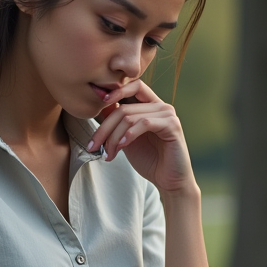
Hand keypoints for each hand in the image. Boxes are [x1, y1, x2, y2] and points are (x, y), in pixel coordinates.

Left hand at [87, 79, 193, 193]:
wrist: (169, 180)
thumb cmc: (149, 159)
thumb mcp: (126, 138)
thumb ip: (117, 122)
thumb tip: (100, 105)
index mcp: (150, 105)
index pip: (131, 86)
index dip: (114, 91)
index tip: (98, 104)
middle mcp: (160, 105)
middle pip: (123, 106)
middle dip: (104, 128)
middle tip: (93, 146)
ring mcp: (167, 114)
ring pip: (130, 117)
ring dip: (114, 137)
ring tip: (108, 153)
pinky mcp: (172, 125)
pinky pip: (145, 123)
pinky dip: (129, 135)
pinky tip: (122, 146)